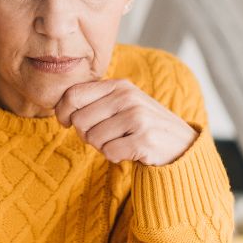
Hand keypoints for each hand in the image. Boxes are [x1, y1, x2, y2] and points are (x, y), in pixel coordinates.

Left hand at [54, 79, 197, 165]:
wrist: (180, 144)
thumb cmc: (141, 126)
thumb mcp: (122, 104)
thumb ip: (95, 101)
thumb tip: (62, 111)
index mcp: (119, 86)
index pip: (73, 95)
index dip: (63, 112)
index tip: (68, 122)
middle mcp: (128, 97)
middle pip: (79, 120)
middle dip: (86, 134)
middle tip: (104, 136)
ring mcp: (137, 117)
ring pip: (93, 138)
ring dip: (103, 147)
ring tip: (121, 142)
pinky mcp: (144, 139)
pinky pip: (109, 153)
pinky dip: (115, 157)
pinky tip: (129, 151)